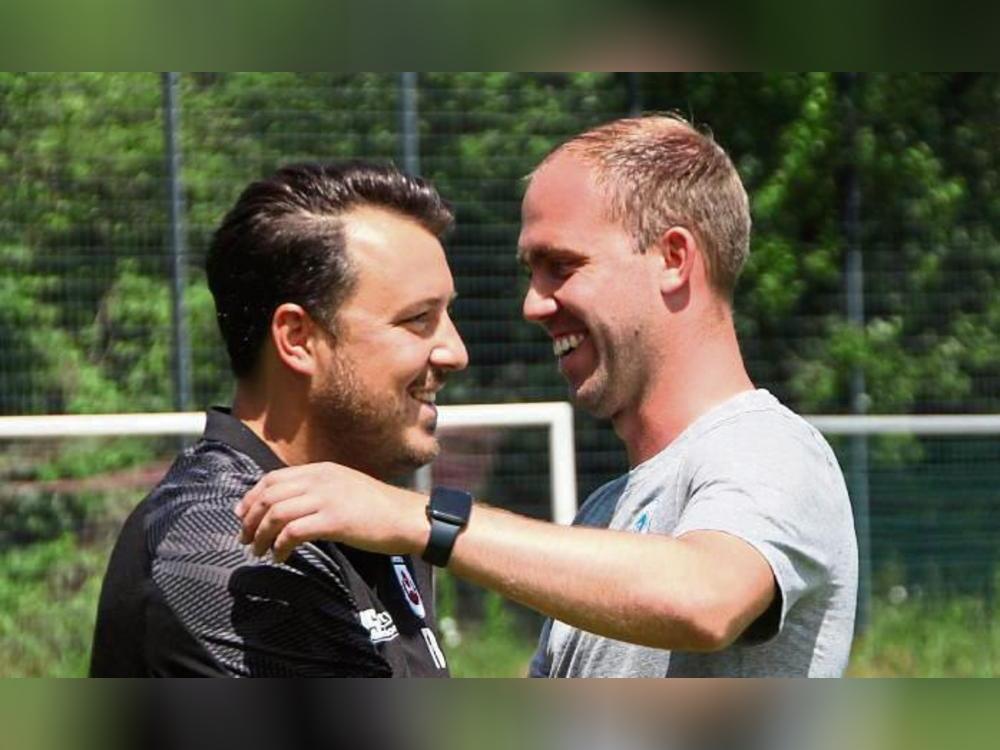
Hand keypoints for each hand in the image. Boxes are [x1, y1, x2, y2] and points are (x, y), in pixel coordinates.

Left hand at [234, 462, 426, 562]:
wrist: (409, 517)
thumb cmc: (380, 509)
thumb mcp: (346, 487)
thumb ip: (320, 491)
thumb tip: (291, 508)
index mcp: (322, 469)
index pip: (273, 478)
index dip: (251, 497)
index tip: (242, 516)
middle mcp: (321, 479)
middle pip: (269, 495)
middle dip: (250, 519)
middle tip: (246, 539)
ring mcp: (327, 498)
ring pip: (276, 513)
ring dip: (262, 535)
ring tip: (260, 551)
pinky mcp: (334, 520)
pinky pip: (293, 531)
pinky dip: (280, 546)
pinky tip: (281, 556)